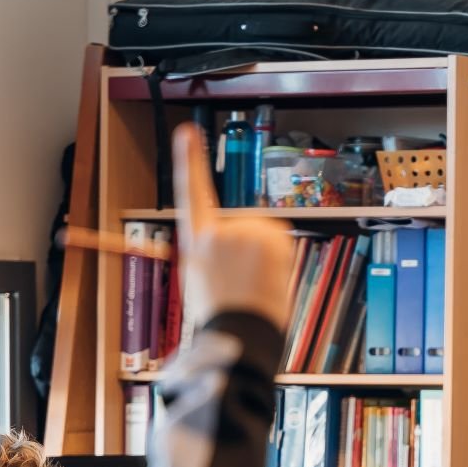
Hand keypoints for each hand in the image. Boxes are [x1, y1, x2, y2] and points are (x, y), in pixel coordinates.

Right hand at [172, 124, 296, 329]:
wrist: (238, 334)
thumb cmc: (221, 316)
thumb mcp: (202, 279)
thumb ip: (215, 253)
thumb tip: (231, 241)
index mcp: (194, 242)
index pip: (190, 193)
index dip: (189, 160)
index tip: (187, 132)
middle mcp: (215, 231)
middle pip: (243, 226)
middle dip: (249, 248)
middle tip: (243, 283)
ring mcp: (241, 232)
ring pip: (263, 234)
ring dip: (266, 254)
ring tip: (254, 285)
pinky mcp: (265, 238)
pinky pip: (280, 239)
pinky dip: (281, 254)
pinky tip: (268, 277)